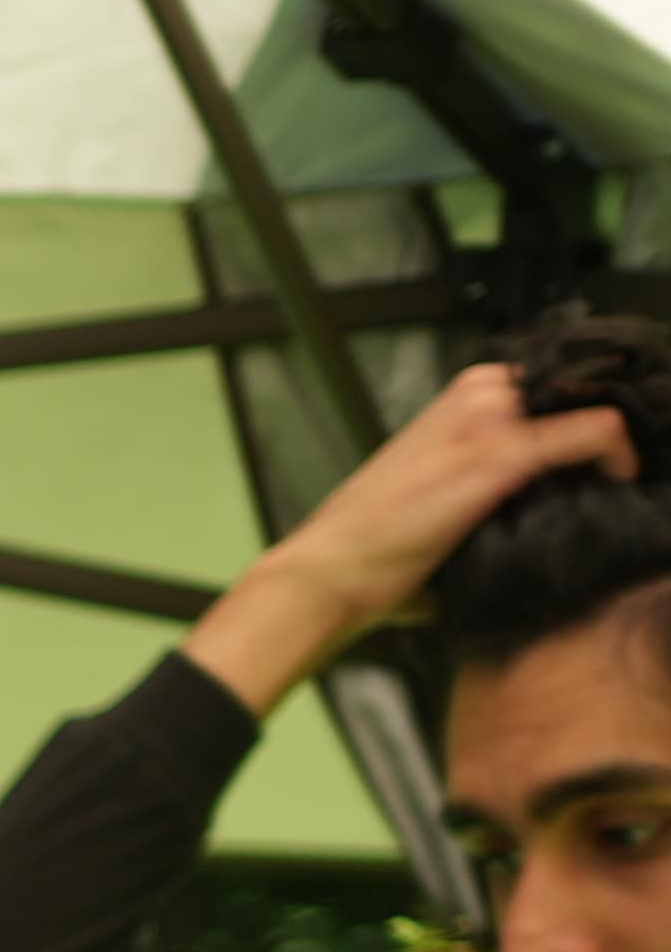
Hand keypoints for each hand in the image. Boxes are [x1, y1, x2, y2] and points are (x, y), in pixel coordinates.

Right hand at [190, 361, 645, 712]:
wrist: (327, 573)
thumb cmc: (377, 552)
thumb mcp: (443, 497)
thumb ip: (493, 482)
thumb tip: (553, 501)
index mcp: (465, 397)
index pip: (561, 378)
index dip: (599, 401)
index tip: (615, 447)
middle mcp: (480, 393)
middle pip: (586, 380)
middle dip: (617, 412)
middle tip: (623, 464)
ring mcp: (490, 418)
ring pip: (597, 395)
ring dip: (620, 434)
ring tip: (621, 474)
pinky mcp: (502, 455)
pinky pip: (597, 431)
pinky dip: (620, 455)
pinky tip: (620, 481)